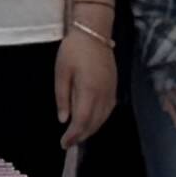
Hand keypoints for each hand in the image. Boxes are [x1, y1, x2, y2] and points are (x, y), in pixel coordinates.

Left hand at [51, 29, 116, 146]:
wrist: (94, 33)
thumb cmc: (73, 50)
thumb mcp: (61, 72)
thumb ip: (62, 97)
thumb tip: (64, 119)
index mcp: (89, 91)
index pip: (82, 121)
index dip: (73, 135)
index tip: (64, 143)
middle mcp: (103, 95)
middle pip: (94, 124)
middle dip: (81, 136)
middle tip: (68, 143)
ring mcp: (111, 92)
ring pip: (102, 119)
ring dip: (90, 130)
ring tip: (77, 135)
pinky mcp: (114, 87)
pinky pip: (108, 111)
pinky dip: (99, 120)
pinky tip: (91, 121)